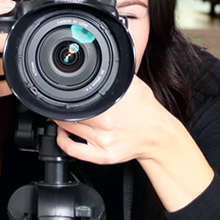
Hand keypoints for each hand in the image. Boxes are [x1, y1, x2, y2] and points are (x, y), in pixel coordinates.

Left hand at [53, 76, 214, 211]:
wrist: (159, 135)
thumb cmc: (146, 110)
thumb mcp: (132, 85)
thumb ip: (113, 75)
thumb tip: (96, 63)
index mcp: (111, 105)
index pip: (75, 98)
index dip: (64, 95)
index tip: (62, 92)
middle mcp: (106, 124)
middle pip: (68, 114)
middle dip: (62, 108)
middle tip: (62, 104)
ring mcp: (104, 142)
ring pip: (67, 129)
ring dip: (60, 122)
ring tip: (63, 116)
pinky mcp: (103, 156)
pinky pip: (72, 150)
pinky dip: (62, 141)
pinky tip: (64, 134)